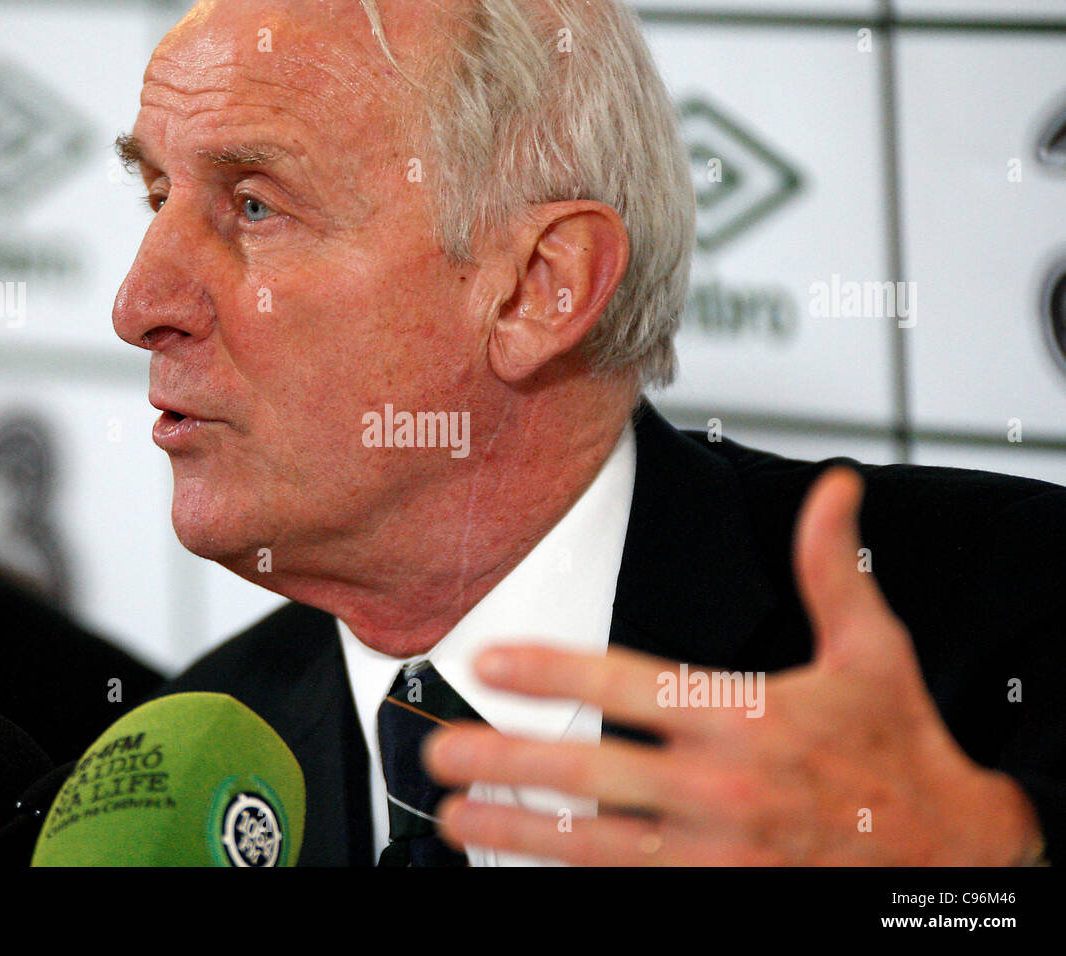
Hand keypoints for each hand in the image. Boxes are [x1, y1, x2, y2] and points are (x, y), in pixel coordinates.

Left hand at [424, 467, 1044, 864]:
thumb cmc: (898, 748)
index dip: (554, 669)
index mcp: (749, 718)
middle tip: (443, 750)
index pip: (631, 684)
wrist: (946, 856)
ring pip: (596, 843)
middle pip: (593, 770)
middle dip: (509, 760)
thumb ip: (833, 570)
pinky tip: (523, 861)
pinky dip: (569, 874)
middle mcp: (725, 788)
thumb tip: (834, 489)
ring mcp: (717, 853)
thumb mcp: (874, 652)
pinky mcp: (718, 895)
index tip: (492, 659)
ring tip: (457, 814)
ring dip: (519, 829)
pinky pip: (627, 884)